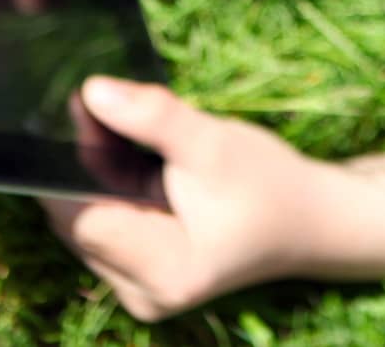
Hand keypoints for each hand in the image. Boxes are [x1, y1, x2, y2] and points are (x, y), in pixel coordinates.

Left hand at [40, 77, 333, 320]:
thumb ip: (154, 118)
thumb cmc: (270, 184)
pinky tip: (141, 163)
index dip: (76, 164)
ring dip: (98, 174)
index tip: (87, 112)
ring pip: (85, 220)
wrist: (309, 220)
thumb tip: (92, 90)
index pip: (83, 218)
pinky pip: (103, 224)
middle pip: (77, 220)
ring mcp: (137, 288)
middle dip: (86, 165)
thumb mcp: (215, 143)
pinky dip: (111, 189)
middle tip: (109, 112)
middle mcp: (141, 294)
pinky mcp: (138, 273)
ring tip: (137, 141)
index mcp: (164, 274)